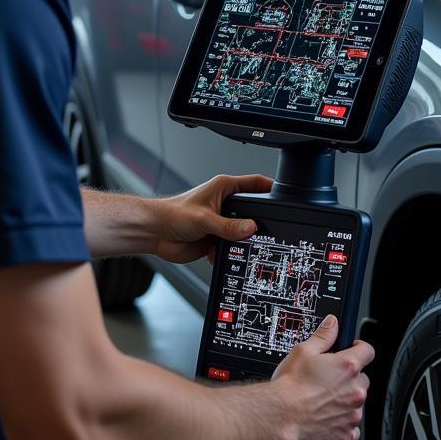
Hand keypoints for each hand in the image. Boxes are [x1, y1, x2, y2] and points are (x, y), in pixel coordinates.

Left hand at [152, 173, 271, 263]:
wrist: (155, 233)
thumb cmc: (173, 214)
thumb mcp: (204, 218)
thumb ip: (228, 225)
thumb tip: (251, 228)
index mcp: (224, 188)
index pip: (254, 183)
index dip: (270, 187)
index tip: (285, 193)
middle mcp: (224, 203)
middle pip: (251, 210)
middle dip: (258, 221)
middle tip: (269, 230)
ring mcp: (221, 222)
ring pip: (242, 231)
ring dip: (243, 240)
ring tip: (245, 247)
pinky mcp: (216, 238)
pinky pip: (232, 247)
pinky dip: (232, 253)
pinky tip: (225, 255)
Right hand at [272, 316, 373, 439]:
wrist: (280, 416)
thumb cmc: (290, 386)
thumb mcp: (304, 350)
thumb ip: (323, 336)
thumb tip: (332, 324)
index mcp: (347, 367)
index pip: (367, 351)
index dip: (359, 348)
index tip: (352, 350)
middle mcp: (355, 391)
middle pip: (362, 379)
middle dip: (349, 378)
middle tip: (328, 380)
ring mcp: (352, 415)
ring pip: (356, 404)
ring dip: (345, 401)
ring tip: (322, 401)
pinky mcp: (346, 436)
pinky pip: (352, 428)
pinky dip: (342, 424)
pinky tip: (326, 419)